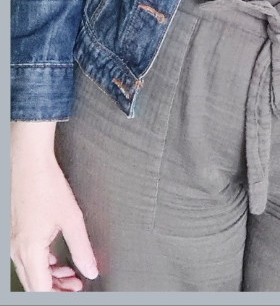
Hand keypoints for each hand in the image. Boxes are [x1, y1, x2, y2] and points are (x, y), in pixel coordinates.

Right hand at [11, 121, 98, 291]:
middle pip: (34, 285)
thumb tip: (91, 269)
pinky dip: (42, 263)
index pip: (41, 291)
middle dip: (56, 289)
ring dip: (50, 277)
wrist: (28, 162)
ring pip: (30, 272)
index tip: (73, 293)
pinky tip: (55, 258)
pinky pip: (26, 258)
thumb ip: (82, 248)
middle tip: (76, 285)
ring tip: (70, 273)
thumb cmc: (46, 185)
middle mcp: (17, 251)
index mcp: (29, 251)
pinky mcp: (14, 234)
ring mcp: (13, 243)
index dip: (58, 296)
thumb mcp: (71, 219)